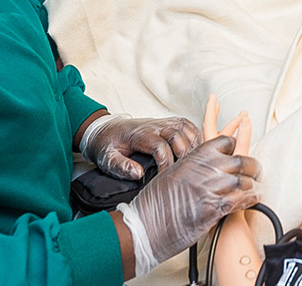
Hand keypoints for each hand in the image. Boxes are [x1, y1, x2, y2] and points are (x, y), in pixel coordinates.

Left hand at [80, 113, 201, 179]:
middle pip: (177, 135)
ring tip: (192, 163)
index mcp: (138, 134)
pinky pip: (187, 125)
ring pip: (185, 128)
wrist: (106, 130)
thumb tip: (138, 174)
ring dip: (191, 145)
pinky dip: (194, 136)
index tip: (165, 178)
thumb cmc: (108, 145)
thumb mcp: (107, 159)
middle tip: (183, 172)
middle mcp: (153, 125)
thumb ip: (120, 166)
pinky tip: (193, 150)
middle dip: (183, 154)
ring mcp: (161, 122)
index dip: (166, 164)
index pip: (160, 147)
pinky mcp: (167, 122)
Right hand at [116, 134, 260, 276]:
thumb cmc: (153, 204)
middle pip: (240, 160)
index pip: (225, 142)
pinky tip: (254, 200)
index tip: (239, 152)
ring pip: (243, 181)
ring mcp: (209, 188)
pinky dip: (250, 200)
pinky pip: (240, 200)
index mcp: (193, 158)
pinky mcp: (212, 208)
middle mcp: (204, 169)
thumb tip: (202, 165)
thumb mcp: (171, 174)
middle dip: (252, 166)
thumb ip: (191, 166)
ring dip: (251, 186)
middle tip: (256, 170)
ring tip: (253, 188)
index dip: (235, 147)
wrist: (145, 226)